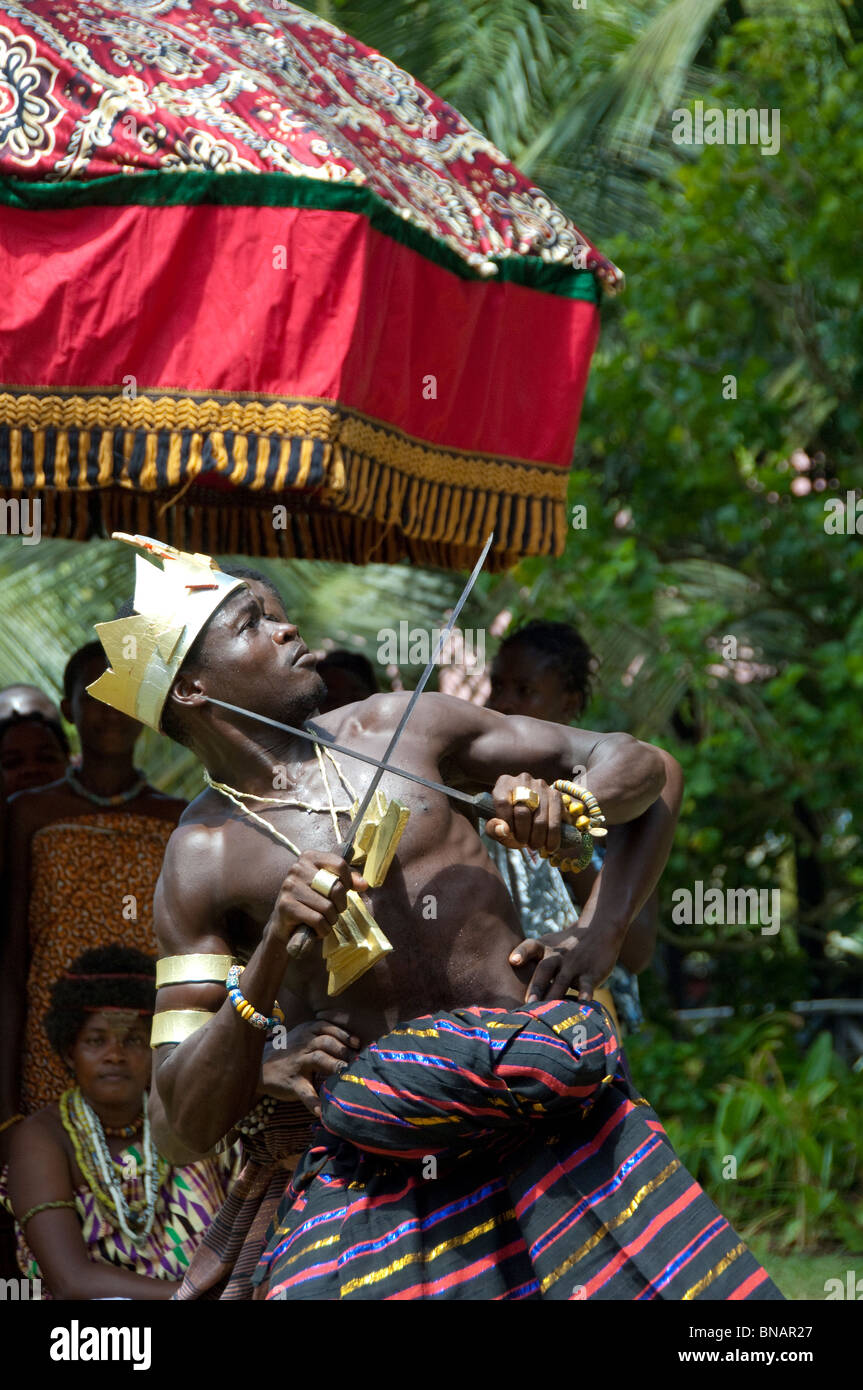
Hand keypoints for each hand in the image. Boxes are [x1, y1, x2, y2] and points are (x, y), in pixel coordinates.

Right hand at [261, 1021, 359, 1115]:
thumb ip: (324, 1036)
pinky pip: (305, 1092)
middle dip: (344, 1051)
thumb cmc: (290, 1050)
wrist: (260, 1065)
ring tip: (348, 1076)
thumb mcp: (303, 1036)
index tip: (357, 1043)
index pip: (328, 1028)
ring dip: (335, 1066)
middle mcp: (303, 1044)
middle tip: (357, 1061)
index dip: (344, 1035)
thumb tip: (356, 1044)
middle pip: (326, 1042)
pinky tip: (323, 1112)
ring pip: (318, 1059)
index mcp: (307, 1031)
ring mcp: (297, 1063)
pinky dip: (314, 1102)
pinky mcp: (292, 1082)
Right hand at [267, 850, 367, 946]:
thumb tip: (363, 884)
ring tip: (324, 921)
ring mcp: (289, 887)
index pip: (339, 864)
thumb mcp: (329, 887)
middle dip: (340, 904)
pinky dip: (322, 929)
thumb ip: (348, 881)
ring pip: (327, 906)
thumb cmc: (312, 903)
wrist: (285, 925)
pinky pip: (317, 919)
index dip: (348, 881)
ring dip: (331, 919)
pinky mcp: (285, 906)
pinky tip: (316, 929)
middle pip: (335, 886)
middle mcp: (296, 868)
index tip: (343, 892)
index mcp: (308, 857)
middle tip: (334, 911)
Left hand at [486, 774, 562, 854]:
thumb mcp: (497, 826)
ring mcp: (541, 786)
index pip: (502, 802)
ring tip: (535, 846)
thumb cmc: (510, 821)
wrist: (531, 814)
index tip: (509, 835)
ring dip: (538, 837)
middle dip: (523, 833)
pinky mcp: (556, 794)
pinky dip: (553, 835)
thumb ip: (493, 829)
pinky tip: (550, 846)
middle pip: (522, 811)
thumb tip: (503, 830)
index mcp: (504, 783)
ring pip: (540, 817)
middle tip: (523, 843)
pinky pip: (556, 817)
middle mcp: (523, 780)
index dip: (506, 822)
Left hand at [509, 919, 624, 1002]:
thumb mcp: (546, 946)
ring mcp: (574, 964)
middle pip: (545, 968)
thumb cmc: (564, 945)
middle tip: (528, 1004)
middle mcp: (557, 955)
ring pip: (563, 980)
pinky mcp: (591, 973)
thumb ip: (529, 961)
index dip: (522, 952)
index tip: (513, 961)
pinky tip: (583, 1003)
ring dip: (555, 995)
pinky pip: (587, 985)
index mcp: (544, 947)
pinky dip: (585, 994)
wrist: (598, 929)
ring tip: (548, 1012)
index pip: (530, 946)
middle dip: (536, 986)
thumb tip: (506, 986)